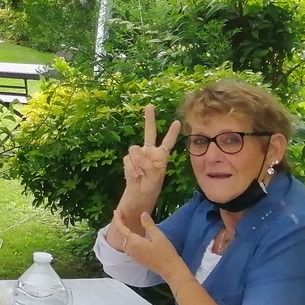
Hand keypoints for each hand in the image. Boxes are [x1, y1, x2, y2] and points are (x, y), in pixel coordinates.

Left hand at [111, 209, 188, 281]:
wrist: (169, 269)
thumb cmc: (165, 252)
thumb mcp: (159, 236)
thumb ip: (149, 225)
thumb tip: (142, 214)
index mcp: (134, 242)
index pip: (121, 229)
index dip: (118, 220)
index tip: (116, 211)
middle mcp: (130, 249)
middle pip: (120, 235)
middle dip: (118, 224)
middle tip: (119, 214)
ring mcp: (132, 255)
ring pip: (122, 241)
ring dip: (121, 231)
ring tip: (123, 222)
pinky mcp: (136, 258)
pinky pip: (126, 246)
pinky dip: (125, 238)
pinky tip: (129, 235)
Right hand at [118, 105, 180, 222]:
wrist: (136, 197)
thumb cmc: (150, 189)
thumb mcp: (154, 177)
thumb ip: (147, 164)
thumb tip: (134, 153)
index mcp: (161, 157)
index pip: (167, 142)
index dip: (171, 133)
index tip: (176, 122)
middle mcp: (149, 153)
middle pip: (149, 133)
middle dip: (149, 119)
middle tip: (150, 106)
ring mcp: (138, 156)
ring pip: (134, 150)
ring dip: (136, 163)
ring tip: (140, 175)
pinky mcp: (128, 160)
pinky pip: (127, 159)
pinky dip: (130, 168)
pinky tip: (134, 175)